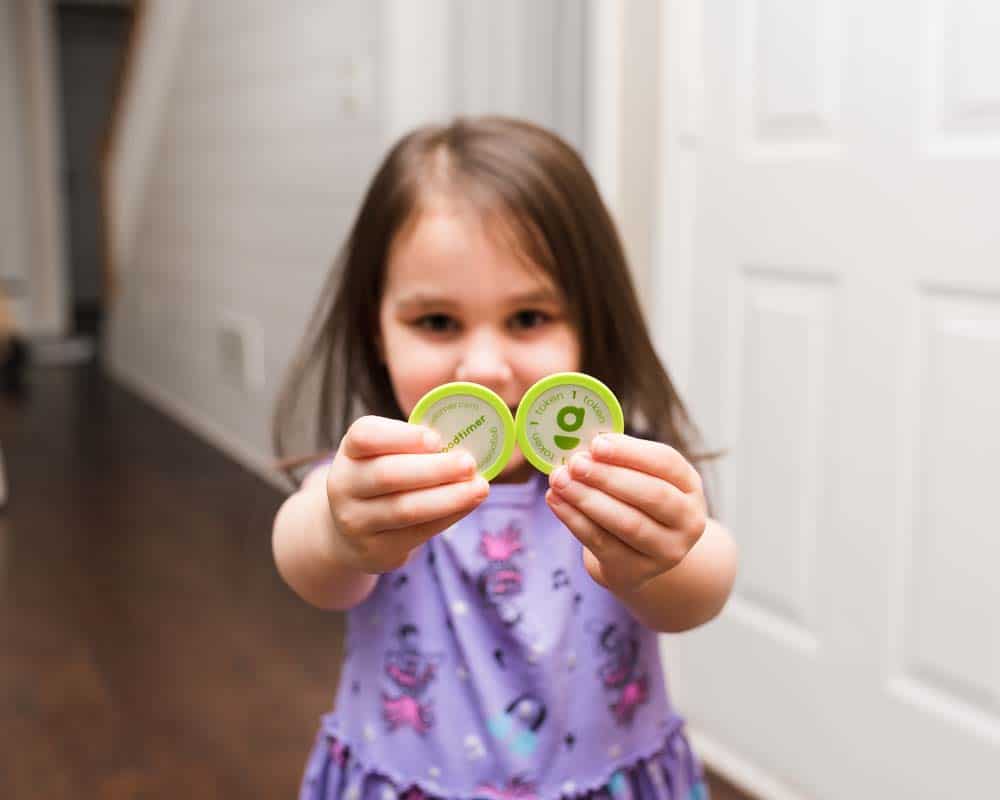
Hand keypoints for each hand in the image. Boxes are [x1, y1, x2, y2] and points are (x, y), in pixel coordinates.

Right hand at [326, 415, 488, 572]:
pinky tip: (468, 504)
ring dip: (448, 498)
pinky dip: (448, 516)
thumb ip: (415, 446)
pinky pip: (417, 532)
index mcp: (350, 450)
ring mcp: (355, 521)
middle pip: (388, 475)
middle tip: (469, 463)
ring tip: (479, 487)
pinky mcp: (374, 549)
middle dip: (434, 469)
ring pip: (405, 509)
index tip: (436, 439)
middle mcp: (344, 485)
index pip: (365, 436)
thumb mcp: (384, 455)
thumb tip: (465, 443)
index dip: (401, 437)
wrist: (350, 533)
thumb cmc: (381, 479)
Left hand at [545, 434, 706, 595]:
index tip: (596, 443)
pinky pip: (601, 542)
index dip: (631, 452)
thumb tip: (584, 445)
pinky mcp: (636, 571)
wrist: (637, 555)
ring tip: (559, 480)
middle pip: (651, 495)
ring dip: (588, 499)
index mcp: (690, 486)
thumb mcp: (640, 478)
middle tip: (575, 463)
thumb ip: (618, 460)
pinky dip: (574, 519)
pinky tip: (555, 500)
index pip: (667, 463)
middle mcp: (688, 521)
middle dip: (609, 477)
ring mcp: (666, 551)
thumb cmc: (635, 503)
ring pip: (627, 523)